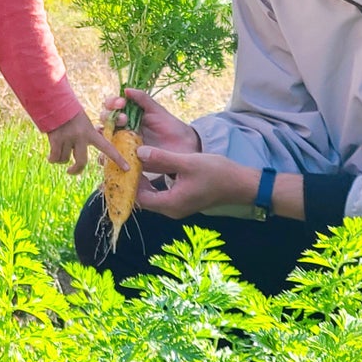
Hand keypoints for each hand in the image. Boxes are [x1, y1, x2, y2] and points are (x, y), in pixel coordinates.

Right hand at [46, 108, 127, 174]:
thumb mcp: (83, 121)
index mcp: (91, 132)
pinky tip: (50, 157)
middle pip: (82, 162)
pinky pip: (55, 157)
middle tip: (71, 171)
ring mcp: (68, 138)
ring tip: (57, 153)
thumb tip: (81, 150)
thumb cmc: (68, 111)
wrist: (54, 102)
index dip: (118, 159)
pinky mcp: (56, 140)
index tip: (127, 169)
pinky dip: (52, 159)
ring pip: (64, 160)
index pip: (108, 148)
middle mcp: (81, 137)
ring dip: (60, 160)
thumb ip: (86, 134)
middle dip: (76, 170)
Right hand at [103, 88, 201, 154]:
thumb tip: (126, 90)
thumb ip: (143, 99)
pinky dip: (105, 157)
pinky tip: (108, 154)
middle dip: (109, 117)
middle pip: (105, 120)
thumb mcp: (157, 111)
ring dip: (103, 135)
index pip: (113, 106)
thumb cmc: (170, 126)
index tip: (121, 103)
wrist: (183, 147)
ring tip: (113, 134)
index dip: (112, 103)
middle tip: (123, 119)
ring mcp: (122, 143)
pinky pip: (110, 158)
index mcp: (128, 114)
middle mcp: (122, 128)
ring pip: (104, 138)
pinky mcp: (125, 159)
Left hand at [133, 146, 255, 219]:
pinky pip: (160, 194)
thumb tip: (138, 152)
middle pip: (143, 199)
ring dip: (142, 181)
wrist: (240, 184)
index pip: (139, 198)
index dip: (128, 182)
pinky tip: (150, 166)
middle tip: (124, 162)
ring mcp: (177, 207)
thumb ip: (162, 158)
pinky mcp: (182, 201)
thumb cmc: (216, 173)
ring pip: (151, 196)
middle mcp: (171, 210)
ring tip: (133, 162)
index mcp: (170, 204)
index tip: (121, 164)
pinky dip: (153, 182)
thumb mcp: (187, 162)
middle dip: (133, 181)